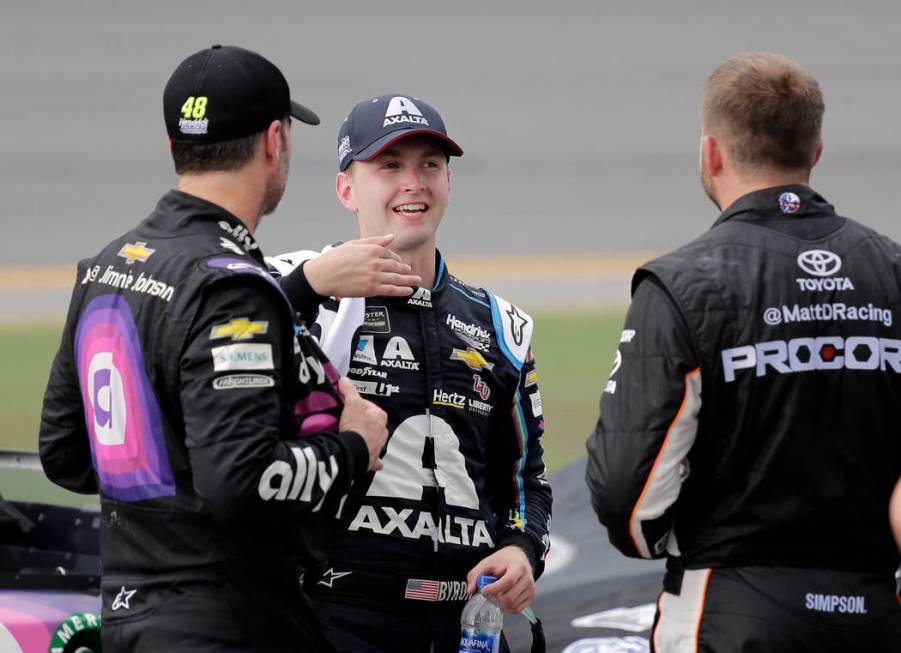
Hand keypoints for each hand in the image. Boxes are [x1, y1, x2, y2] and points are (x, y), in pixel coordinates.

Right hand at [304, 235, 421, 297]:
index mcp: (371, 249)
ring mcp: (374, 276)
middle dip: (405, 269)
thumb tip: (390, 238)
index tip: (399, 262)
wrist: (322, 275)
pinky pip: (391, 290)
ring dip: (409, 280)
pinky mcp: (371, 289)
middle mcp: (375, 262)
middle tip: (411, 271)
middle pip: (396, 266)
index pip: (389, 253)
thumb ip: (374, 241)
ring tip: (417, 281)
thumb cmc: (335, 259)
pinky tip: (409, 291)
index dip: (395, 258)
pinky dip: (402, 291)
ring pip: (397, 278)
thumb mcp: (354, 244)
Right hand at [337, 377, 387, 471]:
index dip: (356, 406)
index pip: (368, 406)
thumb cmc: (356, 426)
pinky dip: (371, 458)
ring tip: (351, 438)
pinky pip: (373, 459)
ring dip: (365, 439)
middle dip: (361, 423)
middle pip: (370, 424)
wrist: (353, 450)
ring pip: (372, 440)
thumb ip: (349, 390)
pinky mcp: (372, 459)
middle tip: (347, 422)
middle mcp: (382, 431)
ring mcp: (378, 446)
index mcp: (380, 416)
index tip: (347, 408)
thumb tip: (345, 380)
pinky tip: (364, 456)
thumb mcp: (351, 402)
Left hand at [466, 545, 534, 612]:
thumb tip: (471, 590)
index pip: (508, 582)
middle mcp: (527, 579)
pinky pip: (516, 610)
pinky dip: (507, 607)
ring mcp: (531, 589)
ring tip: (497, 593)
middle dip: (495, 598)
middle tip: (490, 592)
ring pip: (512, 606)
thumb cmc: (503, 561)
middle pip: (509, 598)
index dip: (494, 589)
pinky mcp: (531, 597)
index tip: (484, 590)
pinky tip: (503, 598)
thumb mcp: (486, 563)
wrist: (518, 558)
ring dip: (500, 603)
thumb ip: (475, 575)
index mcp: (518, 567)